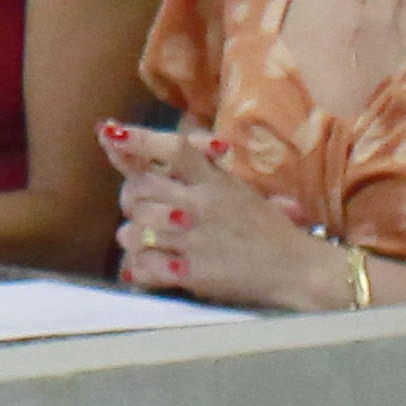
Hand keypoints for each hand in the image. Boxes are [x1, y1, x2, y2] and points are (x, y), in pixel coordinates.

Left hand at [102, 119, 326, 306]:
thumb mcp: (236, 187)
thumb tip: (171, 144)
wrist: (297, 269)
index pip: (171, 149)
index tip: (108, 132)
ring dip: (134, 236)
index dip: (137, 140)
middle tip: (140, 208)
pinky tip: (151, 267)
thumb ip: (202, 167)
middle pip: (138, 189)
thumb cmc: (267, 228)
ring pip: (133, 230)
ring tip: (147, 241)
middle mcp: (200, 205)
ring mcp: (193, 239)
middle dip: (131, 199)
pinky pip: (145, 266)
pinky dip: (141, 269)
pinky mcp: (191, 272)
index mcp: (213, 180)